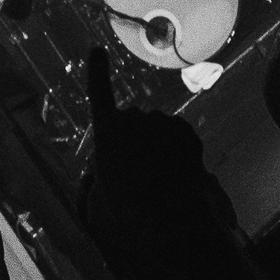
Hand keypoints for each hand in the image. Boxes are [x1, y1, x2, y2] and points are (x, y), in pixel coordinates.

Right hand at [85, 48, 220, 270]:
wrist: (179, 228)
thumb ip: (92, 186)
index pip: (99, 95)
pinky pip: (173, 136)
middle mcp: (136, 121)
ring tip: (154, 182)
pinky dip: (171, 149)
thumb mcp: (95, 210)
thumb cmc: (130, 221)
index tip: (97, 50)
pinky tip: (172, 176)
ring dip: (150, 146)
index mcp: (108, 135)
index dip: (97, 73)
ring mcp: (164, 124)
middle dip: (126, 139)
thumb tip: (97, 176)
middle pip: (127, 122)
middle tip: (129, 176)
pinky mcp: (186, 132)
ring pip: (152, 129)